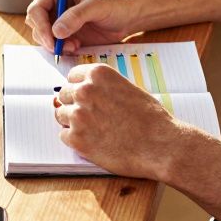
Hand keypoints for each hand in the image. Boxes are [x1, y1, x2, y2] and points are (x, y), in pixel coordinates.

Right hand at [25, 0, 135, 54]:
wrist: (127, 17)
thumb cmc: (115, 4)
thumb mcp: (97, 6)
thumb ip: (76, 16)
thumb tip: (56, 31)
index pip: (36, 8)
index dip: (40, 25)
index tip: (52, 39)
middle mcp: (54, 5)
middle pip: (35, 24)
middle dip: (46, 38)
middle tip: (62, 46)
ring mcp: (58, 20)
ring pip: (42, 37)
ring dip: (55, 45)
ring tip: (74, 45)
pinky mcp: (64, 34)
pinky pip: (53, 45)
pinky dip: (61, 49)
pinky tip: (76, 47)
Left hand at [53, 63, 180, 178]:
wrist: (160, 145)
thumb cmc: (151, 119)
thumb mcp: (127, 89)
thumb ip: (104, 88)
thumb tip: (86, 91)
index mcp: (98, 74)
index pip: (72, 76)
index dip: (79, 87)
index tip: (85, 97)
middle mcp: (85, 91)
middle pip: (64, 94)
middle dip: (74, 104)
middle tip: (90, 116)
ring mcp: (79, 115)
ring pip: (61, 115)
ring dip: (72, 122)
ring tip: (93, 130)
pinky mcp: (77, 139)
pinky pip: (63, 135)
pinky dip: (75, 140)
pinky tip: (93, 142)